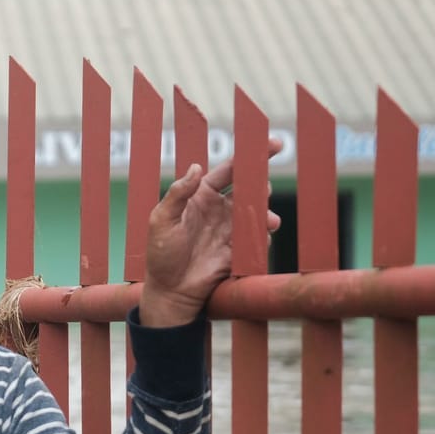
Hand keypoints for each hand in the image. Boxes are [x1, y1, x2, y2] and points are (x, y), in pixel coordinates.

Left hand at [140, 138, 284, 326]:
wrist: (170, 290)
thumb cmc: (161, 253)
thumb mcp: (161, 220)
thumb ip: (178, 193)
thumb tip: (196, 167)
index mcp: (202, 195)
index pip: (230, 169)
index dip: (250, 155)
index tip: (274, 144)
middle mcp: (220, 208)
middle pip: (249, 187)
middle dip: (261, 184)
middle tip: (262, 189)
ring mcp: (231, 228)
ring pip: (257, 212)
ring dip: (265, 212)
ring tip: (267, 220)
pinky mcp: (239, 249)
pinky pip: (258, 237)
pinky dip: (263, 235)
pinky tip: (260, 238)